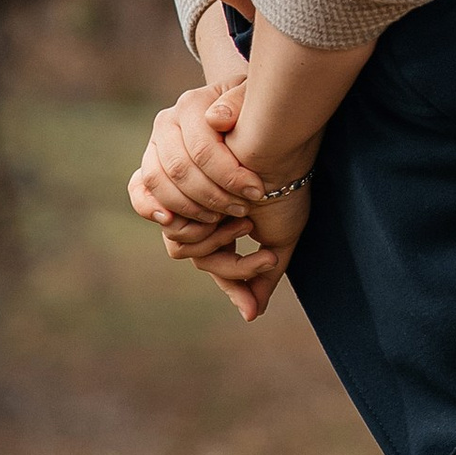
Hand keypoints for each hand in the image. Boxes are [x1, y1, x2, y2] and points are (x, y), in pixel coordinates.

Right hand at [129, 82, 262, 231]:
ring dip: (190, 207)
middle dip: (214, 196)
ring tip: (221, 217)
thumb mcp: (257, 101)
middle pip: (180, 169)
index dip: (230, 176)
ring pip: (158, 182)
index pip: (203, 149)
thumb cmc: (254, 111)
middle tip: (243, 208)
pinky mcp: (149, 167)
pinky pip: (138, 190)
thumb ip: (239, 104)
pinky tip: (170, 221)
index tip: (256, 192)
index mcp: (191, 104)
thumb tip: (215, 119)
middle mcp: (166, 123)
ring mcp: (154, 145)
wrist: (241, 119)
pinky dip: (150, 208)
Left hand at [171, 177, 312, 322]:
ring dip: (216, 239)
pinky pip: (170, 219)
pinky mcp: (170, 171)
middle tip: (256, 238)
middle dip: (226, 259)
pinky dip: (199, 224)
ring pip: (179, 240)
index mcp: (213, 218)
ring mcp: (180, 190)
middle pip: (189, 252)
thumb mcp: (279, 236)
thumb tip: (252, 315)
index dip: (230, 276)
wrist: (282, 139)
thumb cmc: (285, 184)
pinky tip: (233, 211)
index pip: (205, 257)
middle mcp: (192, 205)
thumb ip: (261, 275)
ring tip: (247, 219)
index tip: (254, 293)